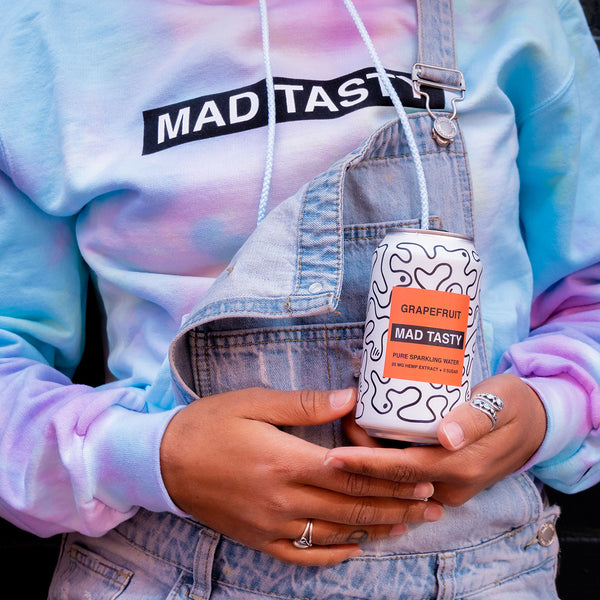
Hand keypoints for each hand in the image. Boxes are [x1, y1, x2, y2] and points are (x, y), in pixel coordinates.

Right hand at [160, 387, 442, 565]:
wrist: (163, 461)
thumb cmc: (210, 424)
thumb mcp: (255, 402)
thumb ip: (306, 404)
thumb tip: (351, 398)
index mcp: (285, 460)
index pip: (351, 475)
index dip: (391, 480)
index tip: (422, 480)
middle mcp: (282, 499)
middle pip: (350, 507)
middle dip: (396, 507)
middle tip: (432, 508)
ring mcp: (270, 525)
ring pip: (334, 533)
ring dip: (374, 530)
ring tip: (407, 527)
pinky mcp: (258, 539)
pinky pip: (303, 555)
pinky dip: (333, 555)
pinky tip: (355, 550)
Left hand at [325, 374, 546, 506]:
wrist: (537, 424)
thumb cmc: (514, 404)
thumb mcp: (500, 401)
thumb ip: (475, 419)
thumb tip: (447, 438)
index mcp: (463, 467)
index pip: (404, 470)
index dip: (367, 464)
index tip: (335, 455)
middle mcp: (453, 485)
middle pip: (394, 477)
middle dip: (360, 459)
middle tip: (338, 425)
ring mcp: (450, 487)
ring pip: (399, 479)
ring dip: (371, 459)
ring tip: (349, 425)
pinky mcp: (447, 481)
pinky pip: (410, 475)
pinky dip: (387, 460)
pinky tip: (371, 438)